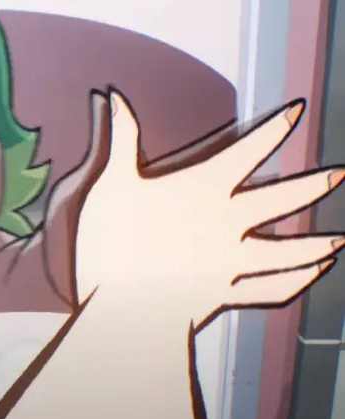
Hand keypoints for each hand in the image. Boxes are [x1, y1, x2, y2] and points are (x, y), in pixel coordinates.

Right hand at [71, 89, 342, 329]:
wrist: (122, 308)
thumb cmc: (112, 242)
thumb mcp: (110, 183)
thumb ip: (120, 138)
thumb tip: (115, 95)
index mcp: (204, 189)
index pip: (249, 151)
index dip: (275, 128)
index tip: (299, 111)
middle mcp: (229, 222)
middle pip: (284, 200)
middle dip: (316, 185)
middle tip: (341, 175)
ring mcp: (233, 262)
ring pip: (287, 252)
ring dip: (317, 245)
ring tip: (340, 240)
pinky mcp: (227, 293)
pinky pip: (270, 288)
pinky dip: (295, 282)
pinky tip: (311, 276)